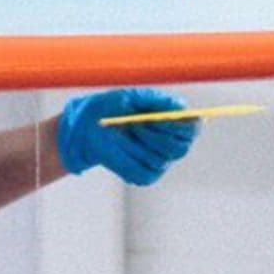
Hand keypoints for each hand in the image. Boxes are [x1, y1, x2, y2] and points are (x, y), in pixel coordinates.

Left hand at [57, 87, 201, 185]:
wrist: (81, 128)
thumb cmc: (107, 108)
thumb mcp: (127, 97)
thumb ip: (154, 99)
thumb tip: (179, 106)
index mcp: (173, 122)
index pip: (192, 128)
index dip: (182, 125)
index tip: (162, 118)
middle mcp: (171, 144)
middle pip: (179, 147)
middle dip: (156, 135)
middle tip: (136, 124)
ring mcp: (159, 162)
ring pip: (158, 159)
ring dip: (136, 145)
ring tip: (119, 131)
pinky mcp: (144, 175)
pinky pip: (143, 172)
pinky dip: (127, 159)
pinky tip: (116, 148)